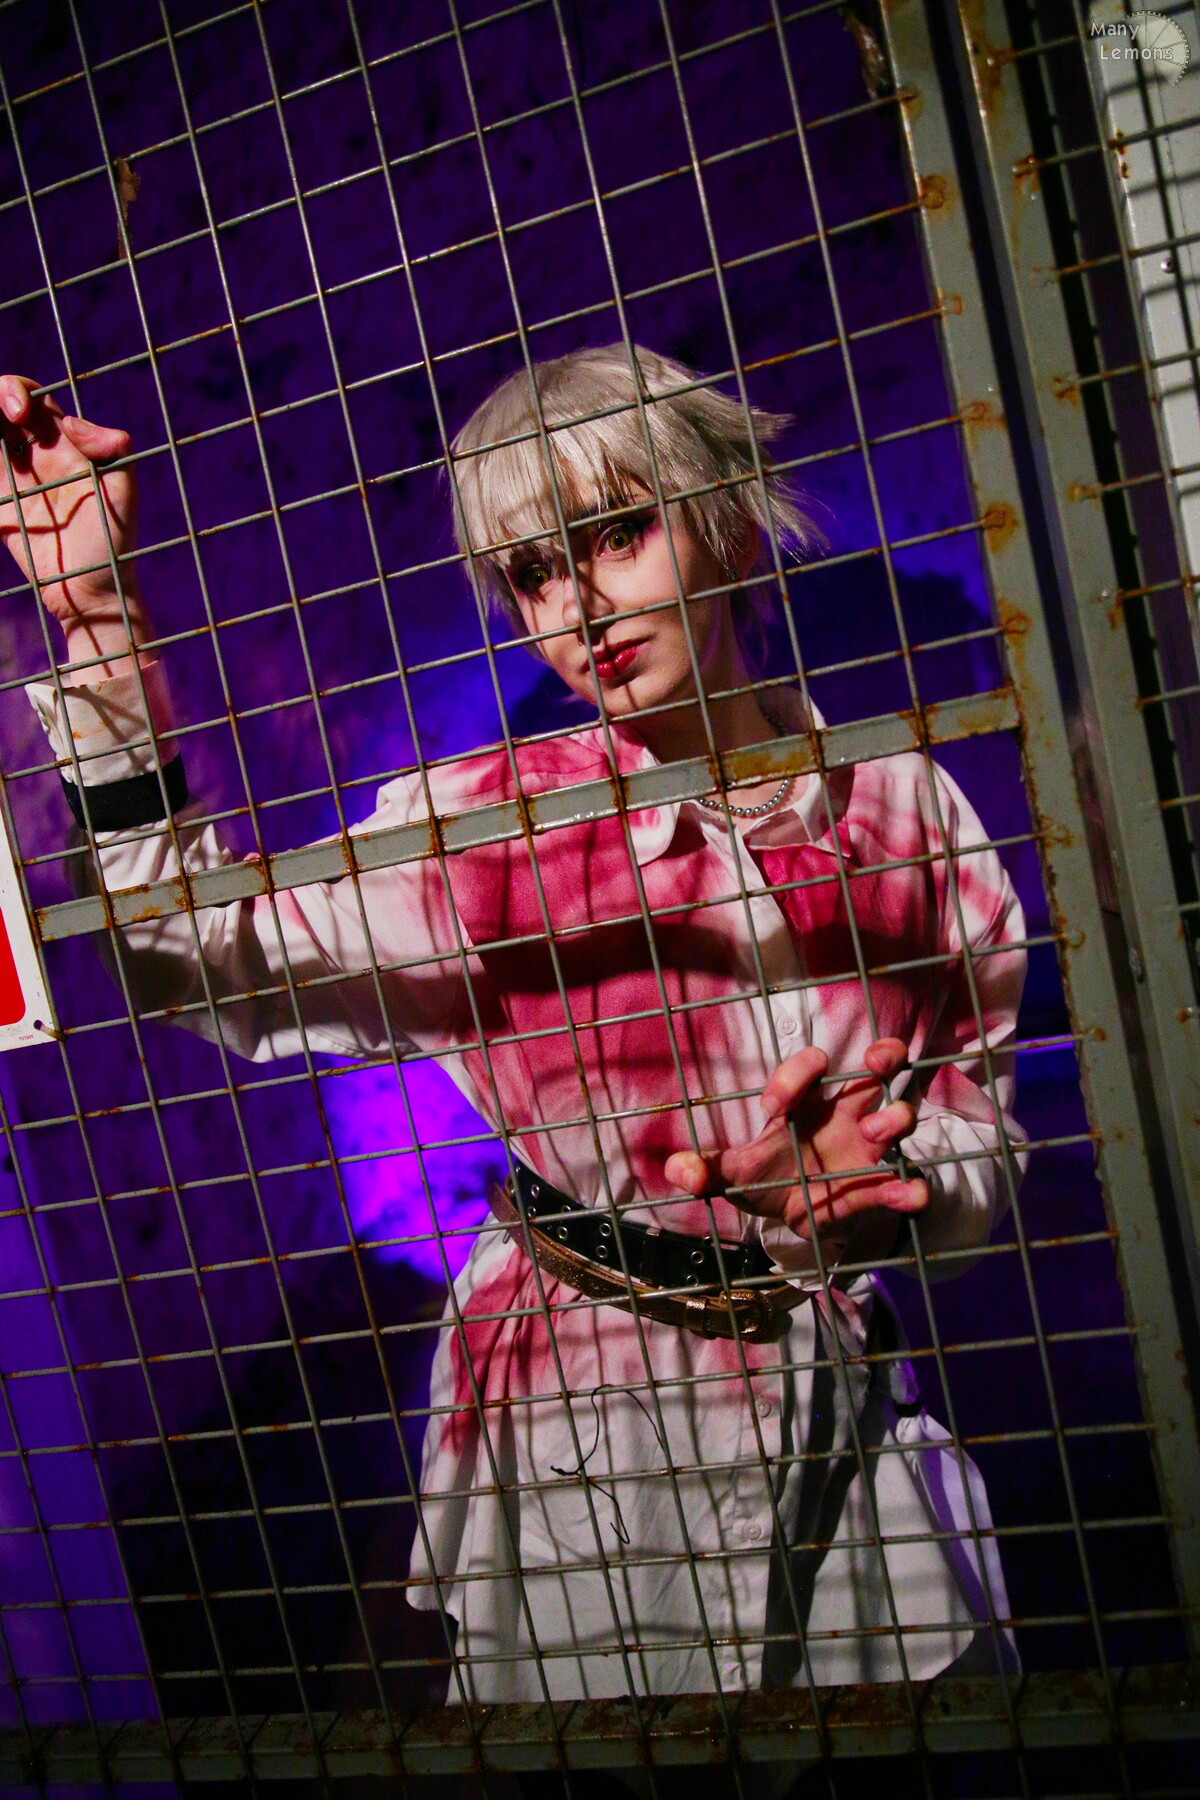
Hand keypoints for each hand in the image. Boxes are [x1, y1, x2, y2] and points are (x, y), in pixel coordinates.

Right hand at [0, 373, 145, 675]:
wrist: (89, 593)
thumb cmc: (114, 544)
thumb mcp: (124, 495)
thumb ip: (113, 452)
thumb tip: (72, 422)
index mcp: (65, 444)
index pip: (34, 398)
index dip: (19, 391)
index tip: (18, 412)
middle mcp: (35, 454)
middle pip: (2, 406)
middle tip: (4, 414)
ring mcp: (12, 479)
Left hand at [664, 1037, 927, 1266]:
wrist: (791, 1219)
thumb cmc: (767, 1178)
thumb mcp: (734, 1175)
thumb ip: (707, 1170)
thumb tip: (676, 1170)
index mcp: (803, 1104)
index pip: (807, 1068)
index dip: (793, 1075)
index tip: (772, 1105)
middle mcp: (842, 1115)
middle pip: (876, 1069)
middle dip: (883, 1056)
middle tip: (877, 1062)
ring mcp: (865, 1147)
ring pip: (897, 1115)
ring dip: (894, 1118)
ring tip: (876, 1133)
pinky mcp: (876, 1185)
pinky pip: (900, 1181)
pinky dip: (908, 1187)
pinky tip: (908, 1194)